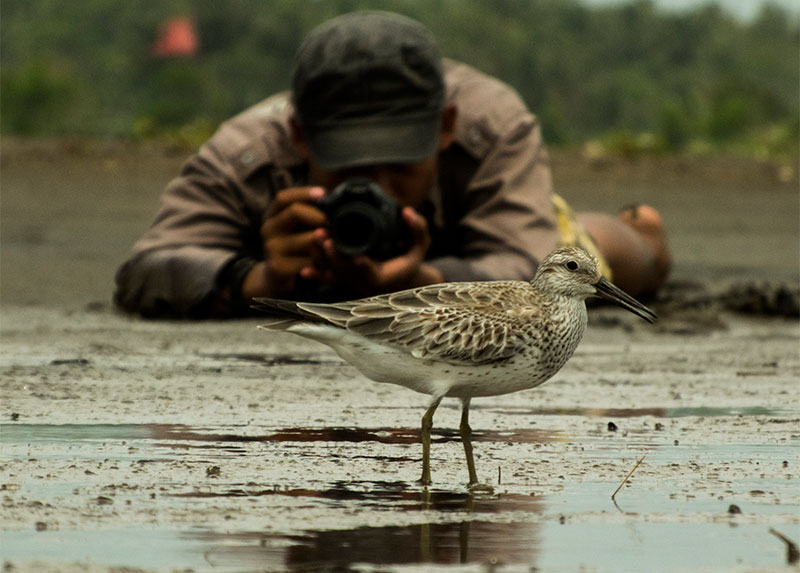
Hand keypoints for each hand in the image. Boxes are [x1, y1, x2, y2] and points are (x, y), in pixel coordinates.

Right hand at [242, 186, 326, 298]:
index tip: (323, 193)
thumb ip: (309, 216)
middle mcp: (268, 228)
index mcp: (273, 215)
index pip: (284, 198)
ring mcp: (272, 248)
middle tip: (335, 225)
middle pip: (295, 212)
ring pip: (308, 239)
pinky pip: (309, 261)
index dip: (304, 192)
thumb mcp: (296, 229)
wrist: (275, 278)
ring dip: (327, 243)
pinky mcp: (279, 267)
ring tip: (336, 247)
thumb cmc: (293, 249)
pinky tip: (329, 264)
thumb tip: (335, 202)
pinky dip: (323, 262)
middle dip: (320, 216)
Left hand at [310, 206, 442, 296]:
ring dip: (321, 259)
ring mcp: (350, 284)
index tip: (356, 257)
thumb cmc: (407, 263)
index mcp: (380, 276)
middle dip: (333, 256)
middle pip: (344, 272)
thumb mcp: (420, 248)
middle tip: (324, 237)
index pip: (370, 271)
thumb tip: (407, 211)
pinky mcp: (342, 282)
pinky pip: (326, 279)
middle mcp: (362, 283)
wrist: (397, 282)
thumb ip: (418, 230)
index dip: (362, 265)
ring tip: (316, 238)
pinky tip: (305, 271)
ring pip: (332, 275)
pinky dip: (316, 275)